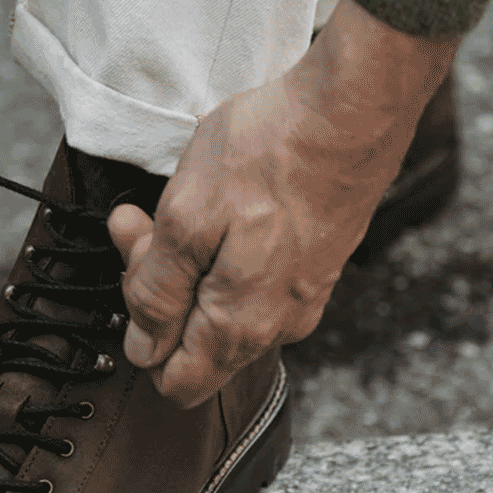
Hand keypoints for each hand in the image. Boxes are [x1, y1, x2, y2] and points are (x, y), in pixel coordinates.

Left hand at [106, 0, 457, 407]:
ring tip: (186, 199)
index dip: (139, 328)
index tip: (138, 261)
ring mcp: (301, 297)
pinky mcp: (315, 266)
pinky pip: (253, 281)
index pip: (175, 382)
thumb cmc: (273, 153)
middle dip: (159, 286)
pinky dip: (227, 247)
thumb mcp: (188, 217)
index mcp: (241, 327)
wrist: (355, 110)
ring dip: (191, 262)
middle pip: (196, 343)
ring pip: (222, 308)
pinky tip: (225, 200)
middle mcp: (277, 326)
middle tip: (146, 220)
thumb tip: (144, 348)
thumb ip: (159, 293)